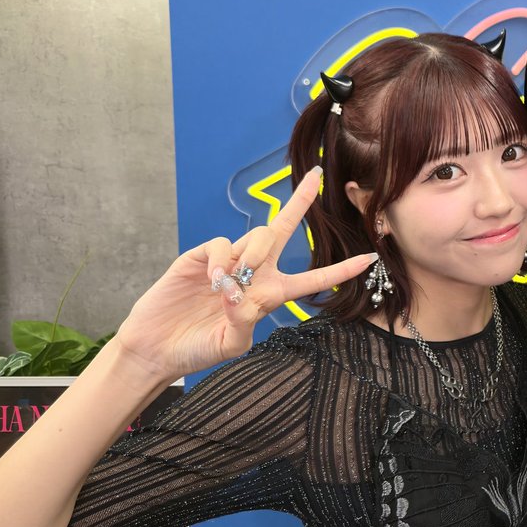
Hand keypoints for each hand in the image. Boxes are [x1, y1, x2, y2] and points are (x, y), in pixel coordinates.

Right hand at [112, 167, 375, 381]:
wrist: (156, 348)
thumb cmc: (197, 349)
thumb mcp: (231, 344)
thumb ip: (245, 322)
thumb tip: (248, 296)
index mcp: (270, 295)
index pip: (312, 279)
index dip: (340, 270)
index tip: (370, 259)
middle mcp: (254, 272)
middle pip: (281, 230)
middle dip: (300, 202)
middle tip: (316, 176)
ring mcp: (227, 261)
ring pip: (256, 236)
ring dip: (252, 255)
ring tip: (232, 287)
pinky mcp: (201, 256)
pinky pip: (222, 243)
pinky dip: (223, 259)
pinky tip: (215, 281)